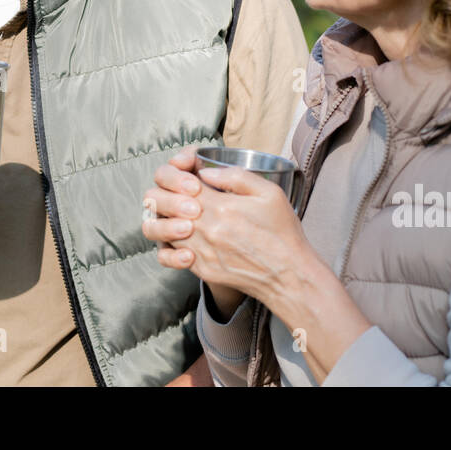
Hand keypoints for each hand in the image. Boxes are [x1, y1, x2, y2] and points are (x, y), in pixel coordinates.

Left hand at [148, 157, 314, 311]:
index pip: (180, 184)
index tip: (189, 177)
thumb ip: (235, 177)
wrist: (288, 276)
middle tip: (176, 192)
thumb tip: (205, 173)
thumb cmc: (282, 233)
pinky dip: (170, 243)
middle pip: (163, 206)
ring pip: (162, 230)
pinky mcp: (201, 270)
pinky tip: (182, 236)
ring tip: (177, 213)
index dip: (178, 176)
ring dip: (165, 218)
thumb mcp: (268, 193)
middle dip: (165, 195)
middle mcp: (205, 230)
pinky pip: (171, 254)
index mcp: (220, 207)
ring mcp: (200, 252)